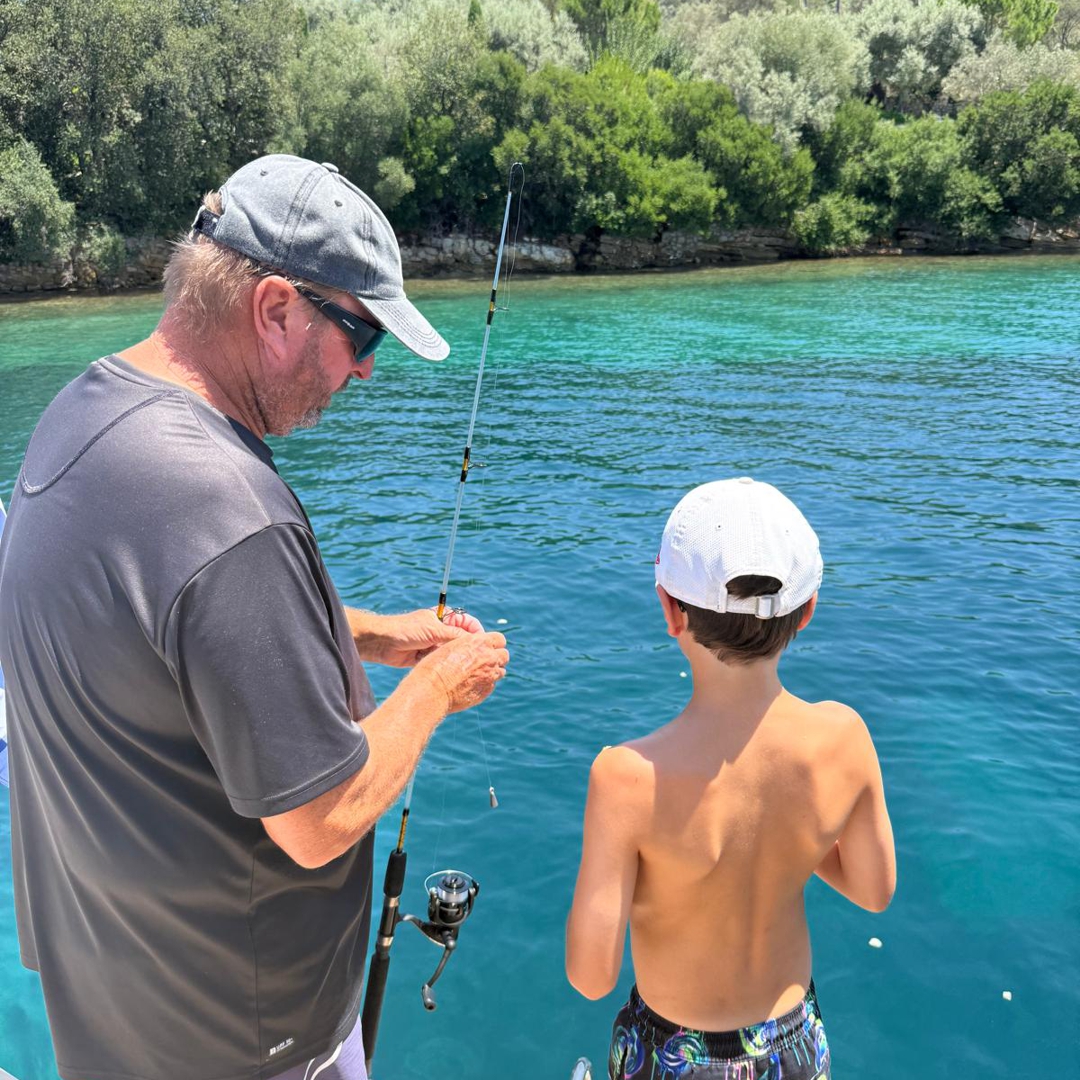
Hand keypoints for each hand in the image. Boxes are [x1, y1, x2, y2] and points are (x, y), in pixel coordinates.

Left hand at [354, 607, 483, 667]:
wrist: (382, 642)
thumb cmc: (406, 630)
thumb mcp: (435, 630)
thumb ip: (456, 635)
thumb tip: (476, 641)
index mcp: (443, 618)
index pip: (467, 623)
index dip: (476, 632)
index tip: (483, 642)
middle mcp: (440, 631)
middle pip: (461, 640)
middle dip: (467, 648)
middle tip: (478, 657)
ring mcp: (433, 645)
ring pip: (451, 653)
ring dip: (455, 658)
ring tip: (463, 665)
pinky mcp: (426, 658)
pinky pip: (441, 662)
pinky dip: (445, 666)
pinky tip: (451, 671)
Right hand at [415, 631, 508, 713]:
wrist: (432, 689)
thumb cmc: (435, 665)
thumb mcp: (452, 646)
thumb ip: (469, 646)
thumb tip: (476, 648)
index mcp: (480, 642)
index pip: (500, 639)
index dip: (493, 643)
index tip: (486, 647)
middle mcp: (489, 657)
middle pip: (504, 655)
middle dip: (496, 657)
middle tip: (484, 660)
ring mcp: (490, 675)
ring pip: (501, 671)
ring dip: (492, 670)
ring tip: (476, 673)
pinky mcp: (487, 691)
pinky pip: (491, 684)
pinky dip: (485, 683)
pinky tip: (470, 684)